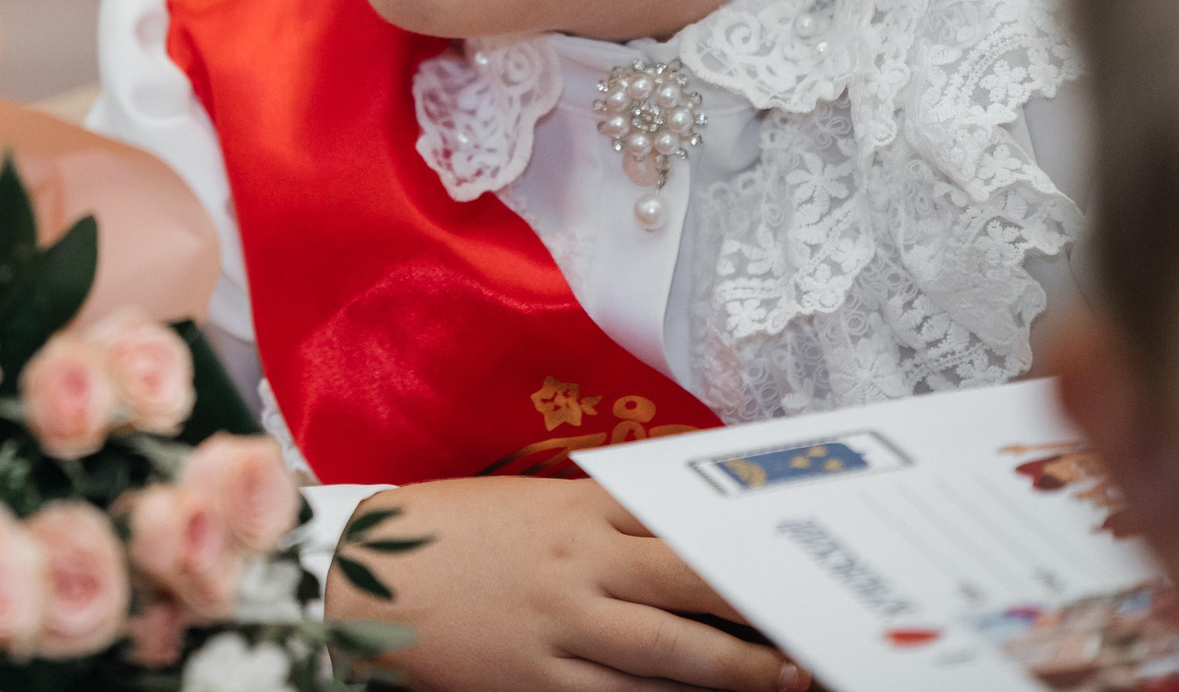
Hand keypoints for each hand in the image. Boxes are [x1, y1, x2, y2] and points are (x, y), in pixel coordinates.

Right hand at [324, 476, 809, 691]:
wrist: (358, 573)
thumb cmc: (446, 532)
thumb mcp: (524, 503)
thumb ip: (598, 512)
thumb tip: (678, 526)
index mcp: (575, 507)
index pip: (680, 517)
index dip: (744, 538)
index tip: (795, 548)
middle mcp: (576, 562)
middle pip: (691, 581)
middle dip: (762, 607)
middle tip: (820, 623)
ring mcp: (559, 623)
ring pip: (670, 651)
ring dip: (738, 669)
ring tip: (789, 677)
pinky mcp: (535, 677)